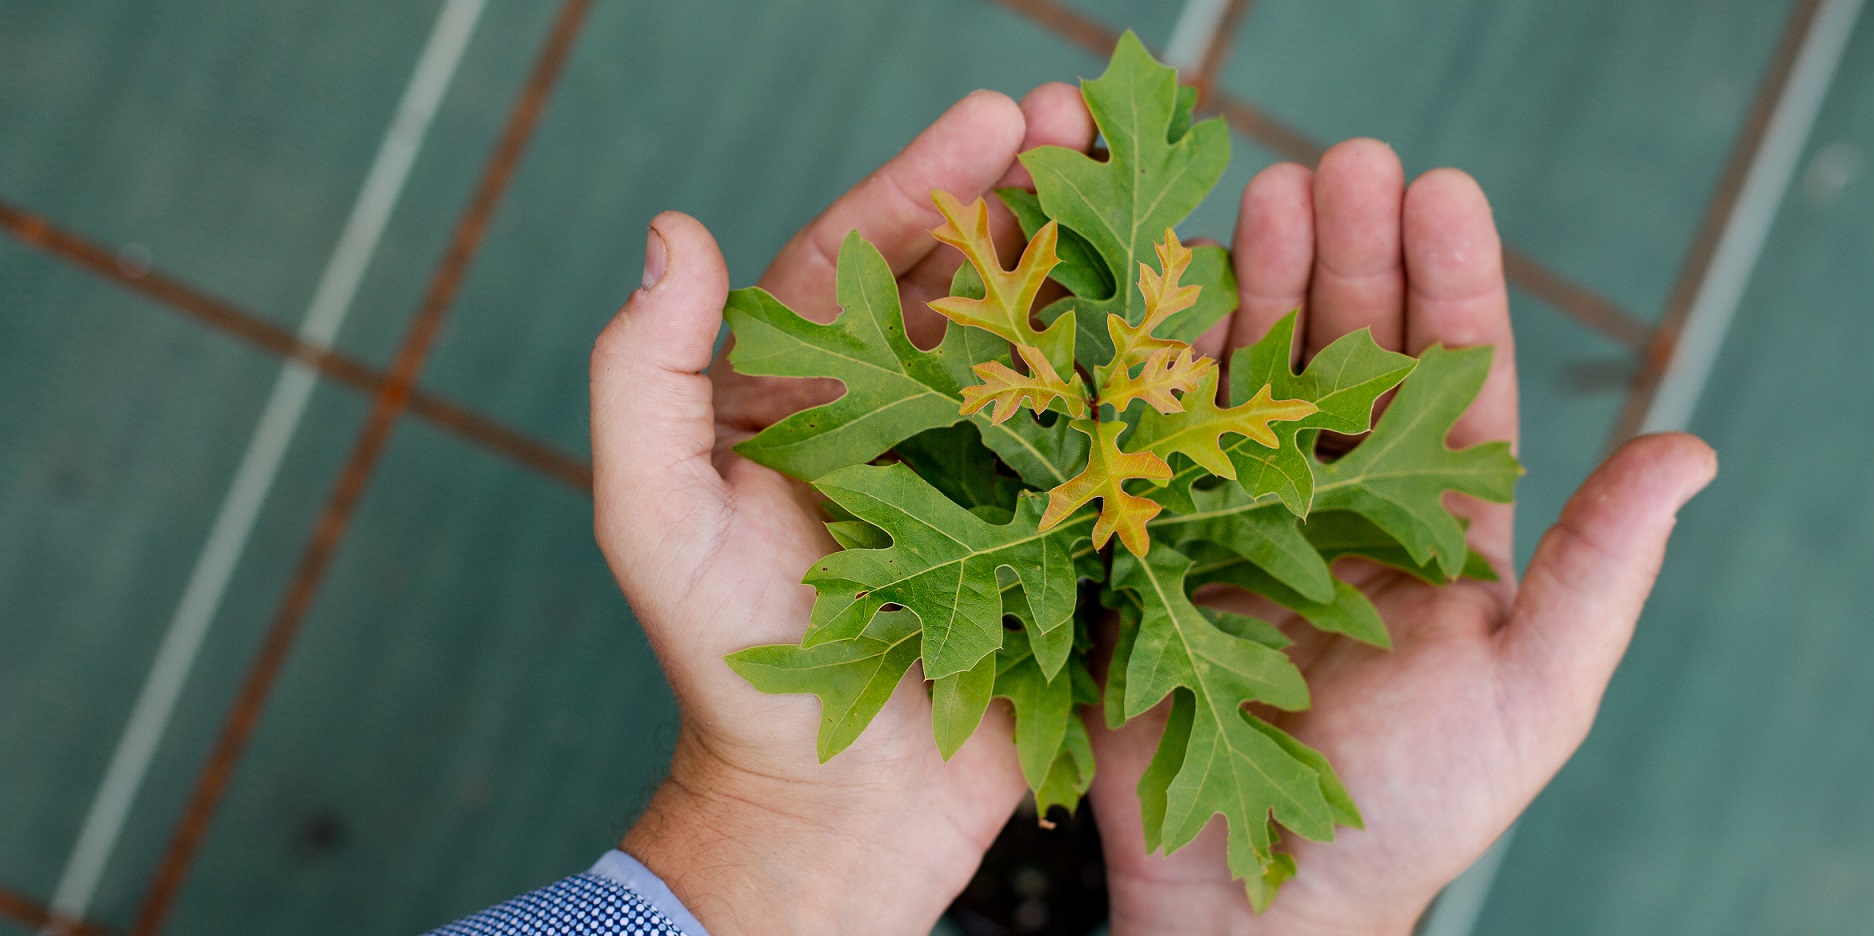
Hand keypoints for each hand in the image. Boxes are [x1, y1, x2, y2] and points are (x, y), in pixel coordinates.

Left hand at [591, 87, 1095, 934]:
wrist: (828, 808)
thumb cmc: (728, 664)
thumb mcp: (654, 519)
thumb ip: (642, 378)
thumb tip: (675, 232)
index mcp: (813, 394)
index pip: (869, 258)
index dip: (928, 182)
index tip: (996, 116)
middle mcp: (906, 417)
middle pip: (972, 280)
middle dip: (1028, 195)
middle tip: (1085, 120)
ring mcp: (990, 471)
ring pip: (1048, 340)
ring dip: (1099, 260)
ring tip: (1151, 190)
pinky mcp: (1057, 533)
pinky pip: (1110, 438)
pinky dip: (1154, 374)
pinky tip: (1196, 311)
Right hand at [1088, 139, 1718, 933]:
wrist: (1262, 898)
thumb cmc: (1414, 806)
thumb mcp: (1536, 687)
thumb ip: (1603, 566)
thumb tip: (1697, 446)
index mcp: (1439, 526)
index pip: (1452, 379)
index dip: (1450, 281)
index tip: (1441, 189)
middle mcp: (1343, 506)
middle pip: (1350, 351)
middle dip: (1349, 254)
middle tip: (1340, 161)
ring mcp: (1246, 518)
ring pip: (1257, 373)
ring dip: (1260, 279)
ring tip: (1262, 189)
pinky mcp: (1159, 543)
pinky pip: (1163, 436)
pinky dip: (1167, 359)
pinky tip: (1170, 285)